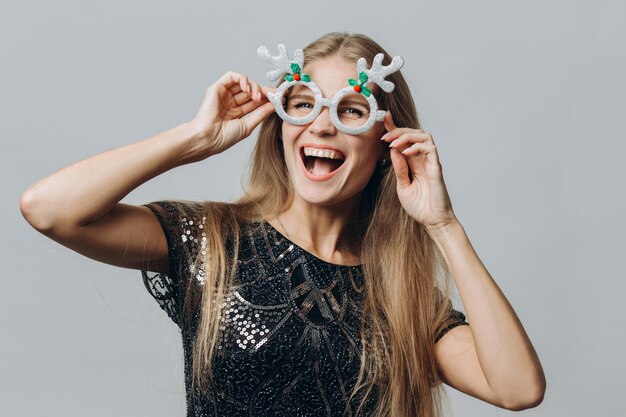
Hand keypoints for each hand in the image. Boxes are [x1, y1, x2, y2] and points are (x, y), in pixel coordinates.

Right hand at [189, 71, 275, 155]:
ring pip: (243, 82)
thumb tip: (274, 105)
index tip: (279, 98)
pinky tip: (247, 89)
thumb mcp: (247, 125)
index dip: (267, 98)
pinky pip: (232, 76)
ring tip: (257, 96)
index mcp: (237, 112)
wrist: (208, 138)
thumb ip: (260, 114)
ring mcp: (224, 94)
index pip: (255, 101)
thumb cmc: (224, 137)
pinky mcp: (217, 87)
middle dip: (263, 91)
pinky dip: (242, 79)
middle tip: (273, 94)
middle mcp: (230, 102)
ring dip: (254, 86)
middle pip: (251, 91)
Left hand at [381, 111, 457, 231]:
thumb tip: (393, 150)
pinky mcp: (437, 168)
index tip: (383, 118)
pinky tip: (406, 153)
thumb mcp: (402, 186)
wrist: (433, 221)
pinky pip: (430, 148)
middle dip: (398, 130)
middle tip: (384, 136)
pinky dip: (417, 146)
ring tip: (393, 144)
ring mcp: (431, 162)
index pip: (404, 140)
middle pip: (414, 133)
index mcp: (413, 163)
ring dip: (407, 136)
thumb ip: (399, 168)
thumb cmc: (419, 206)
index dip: (395, 127)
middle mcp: (423, 159)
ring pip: (424, 136)